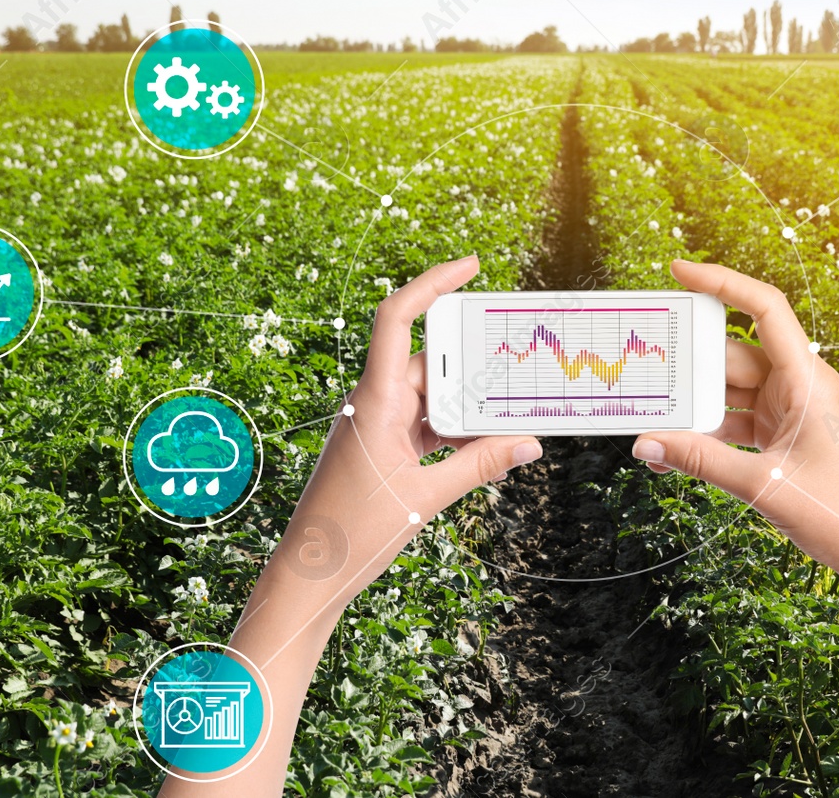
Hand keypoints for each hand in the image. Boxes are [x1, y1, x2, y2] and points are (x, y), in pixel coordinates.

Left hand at [270, 254, 542, 600]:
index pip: (398, 319)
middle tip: (520, 358)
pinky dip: (455, 429)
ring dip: (469, 403)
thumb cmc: (352, 536)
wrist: (309, 574)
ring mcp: (375, 424)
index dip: (432, 282)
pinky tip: (488, 444)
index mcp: (374, 401)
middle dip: (474, 361)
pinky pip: (425, 422)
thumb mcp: (425, 499)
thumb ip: (479, 466)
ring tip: (514, 411)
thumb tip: (529, 443)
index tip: (472, 264)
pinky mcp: (380, 446)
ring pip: (431, 395)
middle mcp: (372, 403)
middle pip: (430, 360)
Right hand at [632, 260, 838, 582]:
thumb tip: (647, 444)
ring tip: (651, 419)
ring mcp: (791, 411)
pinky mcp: (784, 436)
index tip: (680, 270)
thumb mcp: (764, 486)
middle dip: (688, 365)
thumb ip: (701, 461)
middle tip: (642, 370)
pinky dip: (707, 431)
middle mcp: (800, 386)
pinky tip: (674, 448)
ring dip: (693, 406)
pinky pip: (736, 420)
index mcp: (808, 380)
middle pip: (733, 355)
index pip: (764, 308)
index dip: (722, 282)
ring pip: (729, 390)